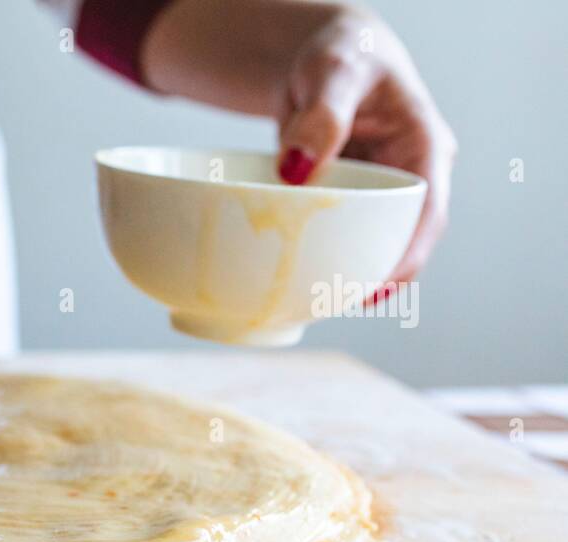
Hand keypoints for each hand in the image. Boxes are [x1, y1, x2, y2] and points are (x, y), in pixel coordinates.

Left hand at [276, 9, 455, 295]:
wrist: (318, 57)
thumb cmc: (337, 52)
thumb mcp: (332, 72)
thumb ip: (322, 115)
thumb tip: (298, 169)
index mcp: (423, 146)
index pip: (429, 212)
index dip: (409, 255)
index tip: (379, 286)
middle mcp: (409, 173)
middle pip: (404, 238)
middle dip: (378, 275)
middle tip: (339, 303)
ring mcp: (379, 190)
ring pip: (373, 242)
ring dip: (352, 271)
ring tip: (320, 301)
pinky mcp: (349, 200)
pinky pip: (343, 234)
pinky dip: (326, 254)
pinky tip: (302, 279)